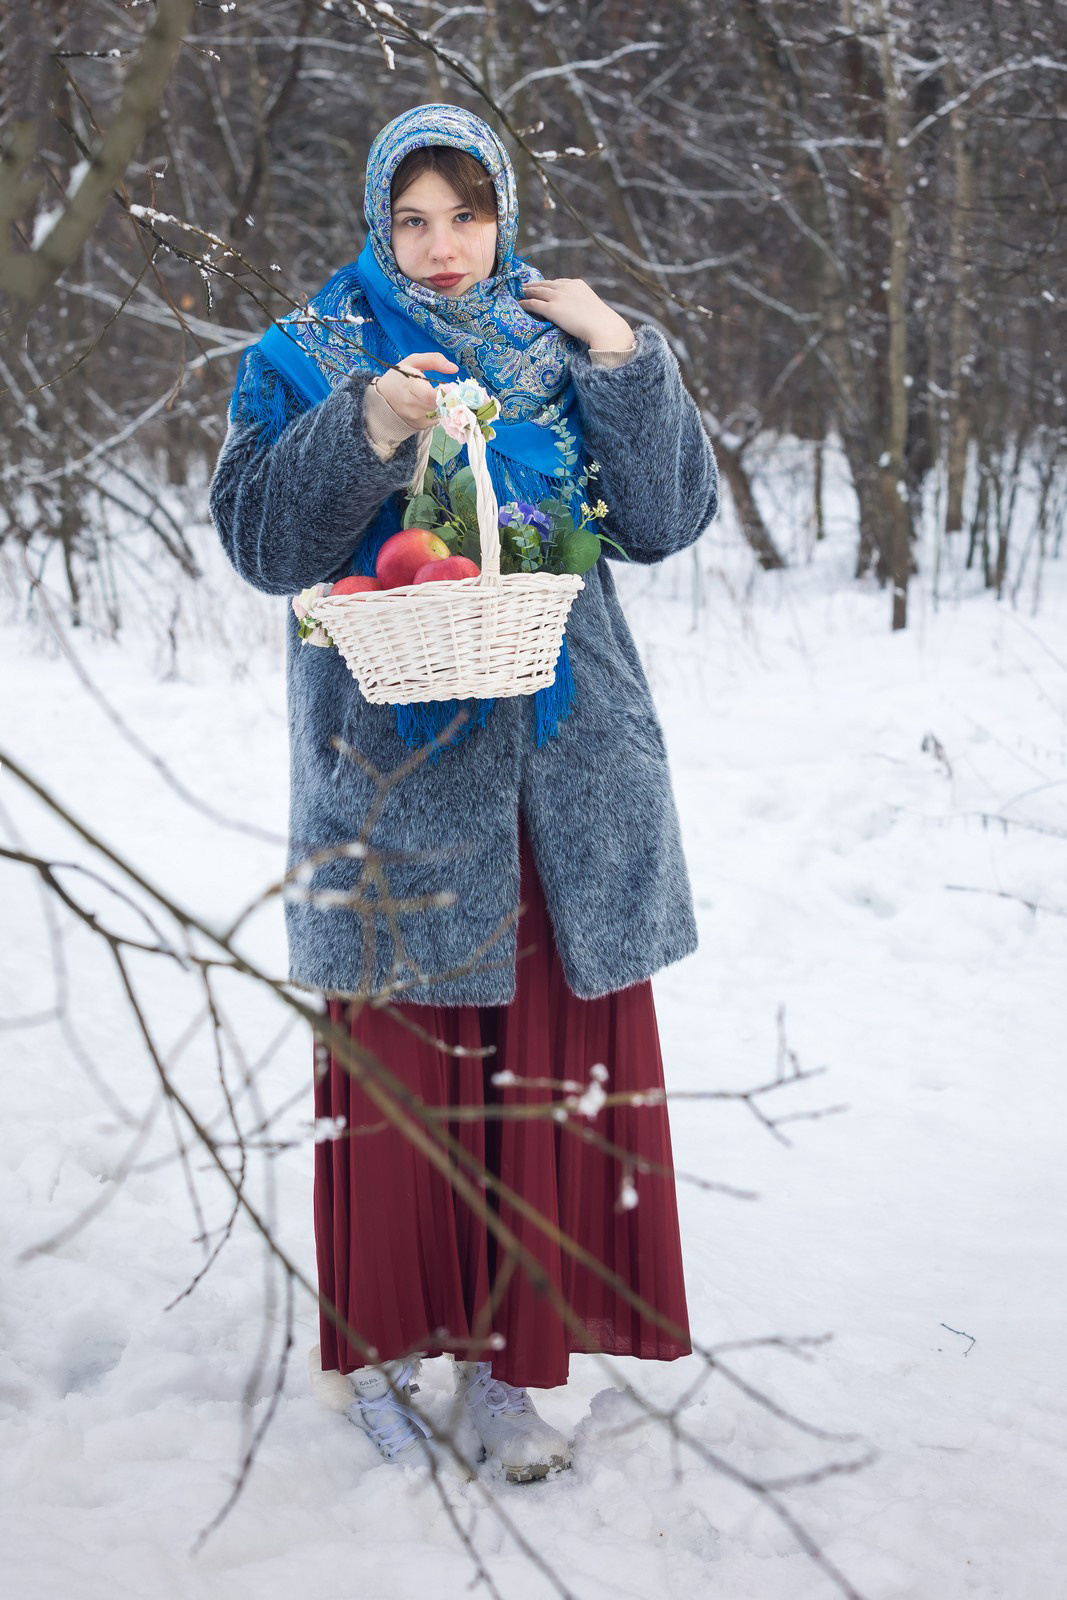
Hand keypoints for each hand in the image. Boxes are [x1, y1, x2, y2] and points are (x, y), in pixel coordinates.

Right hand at [374, 351, 458, 430]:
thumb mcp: (413, 361)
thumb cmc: (399, 377)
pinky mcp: (420, 426)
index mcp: (409, 386)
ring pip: (441, 412)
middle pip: (439, 405)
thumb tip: (454, 369)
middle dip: (447, 397)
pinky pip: (437, 419)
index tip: (451, 387)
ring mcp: (416, 417)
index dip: (445, 393)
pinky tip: (430, 404)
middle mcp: (412, 405)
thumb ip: (434, 360)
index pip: (430, 396)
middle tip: (448, 390)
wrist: (382, 399)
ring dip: (443, 404)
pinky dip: (438, 411)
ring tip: (436, 396)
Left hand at [517, 278, 632, 348]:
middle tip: (524, 286)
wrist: (602, 326)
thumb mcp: (592, 306)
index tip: (542, 285)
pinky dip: (525, 303)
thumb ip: (582, 305)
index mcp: (577, 284)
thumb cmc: (601, 322)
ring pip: (537, 291)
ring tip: (519, 293)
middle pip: (545, 284)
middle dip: (534, 285)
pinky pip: (533, 304)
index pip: (559, 282)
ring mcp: (558, 297)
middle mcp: (566, 287)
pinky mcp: (552, 309)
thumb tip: (580, 313)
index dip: (548, 284)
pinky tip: (519, 304)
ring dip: (527, 291)